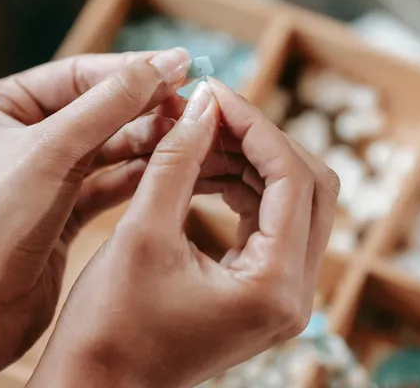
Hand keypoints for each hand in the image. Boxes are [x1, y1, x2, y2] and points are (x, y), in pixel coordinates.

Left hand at [0, 50, 241, 385]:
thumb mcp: (53, 153)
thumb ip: (111, 104)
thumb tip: (166, 64)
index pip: (75, 75)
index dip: (130, 70)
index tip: (183, 66)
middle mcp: (16, 136)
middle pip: (94, 108)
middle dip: (144, 107)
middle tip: (193, 104)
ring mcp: (39, 176)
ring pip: (105, 146)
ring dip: (146, 140)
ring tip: (191, 133)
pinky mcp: (59, 212)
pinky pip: (106, 182)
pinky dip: (138, 174)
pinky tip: (172, 166)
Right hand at [28, 80, 339, 387]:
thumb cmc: (110, 327)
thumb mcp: (141, 234)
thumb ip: (177, 161)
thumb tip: (202, 105)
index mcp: (275, 286)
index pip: (292, 178)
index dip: (255, 125)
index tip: (214, 92)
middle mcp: (293, 295)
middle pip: (309, 188)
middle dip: (261, 140)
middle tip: (210, 109)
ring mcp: (281, 297)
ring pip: (290, 203)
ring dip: (249, 162)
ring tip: (197, 133)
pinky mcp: (260, 295)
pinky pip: (268, 224)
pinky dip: (240, 189)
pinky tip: (201, 167)